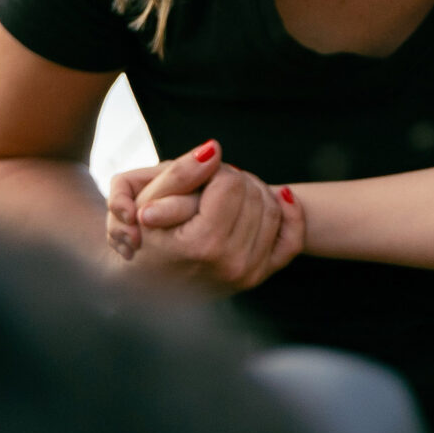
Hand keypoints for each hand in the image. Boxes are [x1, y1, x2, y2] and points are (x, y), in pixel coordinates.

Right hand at [106, 140, 300, 293]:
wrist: (142, 282)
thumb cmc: (141, 236)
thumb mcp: (145, 201)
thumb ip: (180, 173)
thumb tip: (214, 150)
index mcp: (201, 245)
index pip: (230, 184)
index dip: (214, 172)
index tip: (197, 178)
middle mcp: (230, 263)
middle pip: (254, 194)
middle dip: (233, 181)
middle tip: (210, 186)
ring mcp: (247, 273)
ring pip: (274, 210)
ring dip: (254, 193)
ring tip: (226, 195)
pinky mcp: (258, 276)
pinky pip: (291, 239)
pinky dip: (289, 214)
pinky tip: (279, 196)